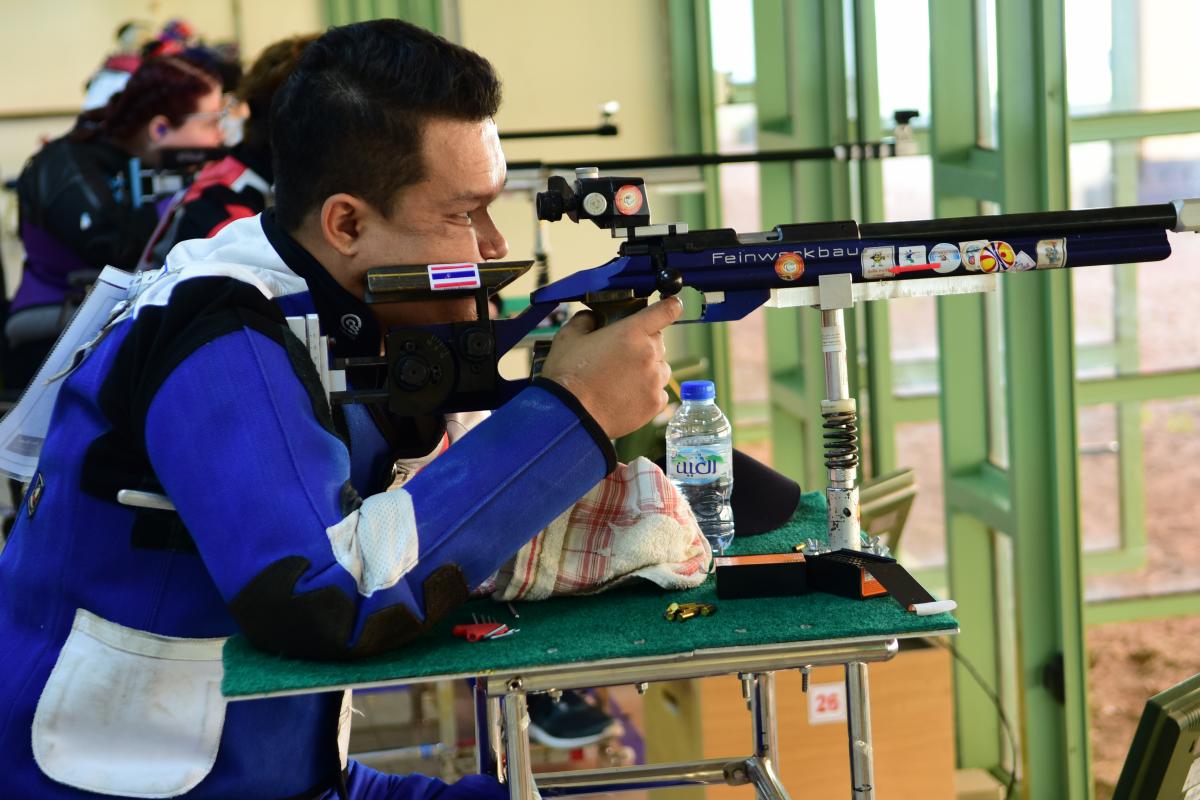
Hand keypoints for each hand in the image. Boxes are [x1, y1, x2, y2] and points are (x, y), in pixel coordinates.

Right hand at [540, 297, 682, 438]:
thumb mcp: (568, 337)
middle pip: (658, 342)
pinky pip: (659, 392)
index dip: (670, 307)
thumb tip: (592, 317)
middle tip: (621, 356)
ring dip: (648, 369)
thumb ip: (585, 320)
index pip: (666, 311)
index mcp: (632, 332)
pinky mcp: (655, 403)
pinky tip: (626, 395)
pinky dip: (647, 392)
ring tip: (623, 379)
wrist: (571, 415)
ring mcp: (655, 380)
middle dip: (644, 345)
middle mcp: (649, 354)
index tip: (671, 306)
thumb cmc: (568, 375)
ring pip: (661, 368)